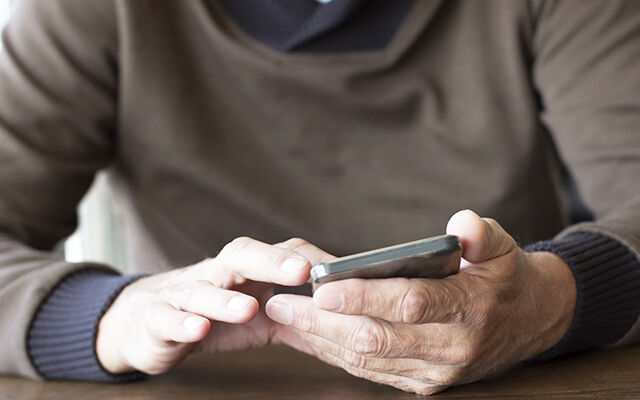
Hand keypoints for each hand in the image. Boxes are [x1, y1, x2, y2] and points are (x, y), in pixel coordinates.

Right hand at [96, 237, 331, 374]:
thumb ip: (291, 312)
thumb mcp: (254, 311)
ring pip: (201, 290)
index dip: (297, 259)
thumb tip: (341, 315)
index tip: (327, 268)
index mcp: (241, 271)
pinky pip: (166, 318)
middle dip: (270, 261)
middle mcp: (213, 275)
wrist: (144, 321)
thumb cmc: (209, 314)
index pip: (271, 253)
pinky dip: (181, 322)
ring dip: (224, 299)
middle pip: (239, 256)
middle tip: (300, 271)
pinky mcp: (155, 320)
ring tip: (249, 309)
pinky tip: (198, 328)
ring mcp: (181, 295)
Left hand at [266, 210, 576, 394]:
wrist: (530, 322)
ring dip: (321, 340)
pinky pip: (373, 372)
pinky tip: (309, 338)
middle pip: (378, 337)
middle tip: (281, 304)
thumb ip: (481, 233)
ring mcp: (437, 371)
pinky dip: (337, 355)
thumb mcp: (501, 246)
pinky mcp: (425, 383)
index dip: (365, 296)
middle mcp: (452, 346)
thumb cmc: (504, 276)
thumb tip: (461, 224)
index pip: (410, 302)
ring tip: (283, 318)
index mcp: (470, 306)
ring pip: (368, 359)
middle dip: (323, 323)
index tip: (323, 288)